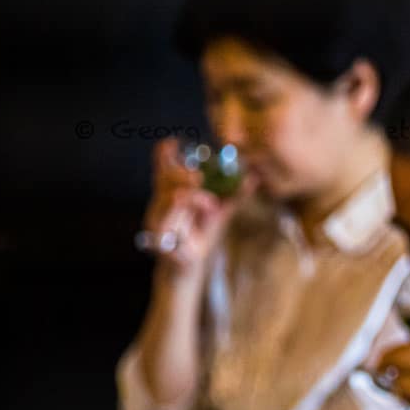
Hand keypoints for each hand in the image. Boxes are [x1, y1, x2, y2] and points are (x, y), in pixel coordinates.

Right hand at [142, 138, 255, 273]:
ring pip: (168, 198)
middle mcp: (160, 202)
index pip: (163, 168)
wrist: (191, 267)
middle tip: (198, 176)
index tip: (172, 143)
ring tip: (210, 204)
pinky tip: (197, 219)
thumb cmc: (201, 236)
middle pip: (163, 178)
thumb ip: (232, 196)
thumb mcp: (220, 214)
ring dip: (191, 198)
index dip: (164, 155)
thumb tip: (253, 178)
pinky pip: (166, 222)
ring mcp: (156, 219)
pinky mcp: (158, 239)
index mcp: (172, 192)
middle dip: (180, 173)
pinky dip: (183, 217)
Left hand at [378, 338, 409, 409]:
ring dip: (395, 377)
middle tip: (381, 368)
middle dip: (393, 358)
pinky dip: (400, 393)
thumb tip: (409, 360)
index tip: (394, 357)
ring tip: (398, 389)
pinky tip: (408, 402)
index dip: (407, 349)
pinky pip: (403, 384)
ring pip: (403, 363)